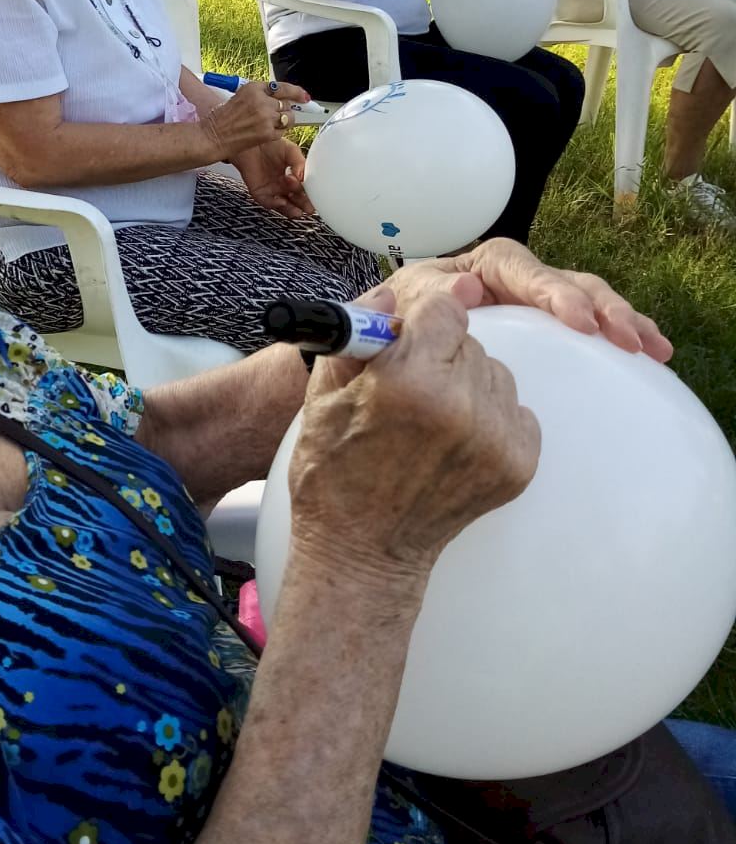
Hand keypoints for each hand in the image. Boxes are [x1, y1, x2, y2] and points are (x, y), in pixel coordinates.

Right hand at [199, 80, 310, 162]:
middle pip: (287, 104)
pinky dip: (276, 133)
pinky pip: (282, 131)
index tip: (304, 96)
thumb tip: (279, 99)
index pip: (282, 87)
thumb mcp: (241, 97)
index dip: (296, 92)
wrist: (214, 135)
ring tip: (269, 125)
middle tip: (275, 116)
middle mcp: (262, 100)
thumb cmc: (223, 118)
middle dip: (284, 110)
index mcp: (254, 88)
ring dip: (283, 122)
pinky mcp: (267, 132)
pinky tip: (264, 133)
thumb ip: (260, 95)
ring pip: (288, 118)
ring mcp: (266, 116)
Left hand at [233, 138, 313, 217]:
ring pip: (283, 205)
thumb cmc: (270, 144)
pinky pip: (268, 202)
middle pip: (296, 200)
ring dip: (291, 209)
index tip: (316, 198)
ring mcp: (272, 190)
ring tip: (298, 212)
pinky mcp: (259, 192)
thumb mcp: (291, 151)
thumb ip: (299, 163)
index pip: (304, 189)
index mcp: (294, 177)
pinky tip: (282, 201)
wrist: (251, 142)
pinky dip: (275, 204)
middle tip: (309, 208)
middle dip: (303, 205)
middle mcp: (283, 185)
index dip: (310, 195)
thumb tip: (302, 177)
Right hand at [287, 291, 539, 586]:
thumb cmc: (333, 468)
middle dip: (440, 354)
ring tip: (431, 421)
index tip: (411, 335)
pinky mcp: (519, 463)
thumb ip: (361, 327)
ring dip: (468, 385)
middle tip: (408, 393)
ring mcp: (495, 438)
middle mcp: (460, 405)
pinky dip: (491, 417)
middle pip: (470, 339)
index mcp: (408, 380)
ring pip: (495, 372)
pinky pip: (516, 408)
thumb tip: (396, 292)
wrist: (364, 551)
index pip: (445, 307)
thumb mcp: (324, 391)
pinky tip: (456, 442)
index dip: (423, 320)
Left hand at [360, 237, 671, 359]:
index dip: (551, 291)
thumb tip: (465, 290)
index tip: (575, 318)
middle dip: (603, 306)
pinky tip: (651, 360)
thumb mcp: (394, 310)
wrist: (384, 351)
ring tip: (655, 349)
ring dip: (623, 322)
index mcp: (479, 269)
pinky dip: (617, 339)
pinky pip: (586, 334)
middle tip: (628, 338)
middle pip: (567, 282)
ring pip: (587, 305)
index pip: (520, 269)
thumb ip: (423, 297)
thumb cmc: (389, 327)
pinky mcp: (544, 337)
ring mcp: (531, 310)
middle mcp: (512, 284)